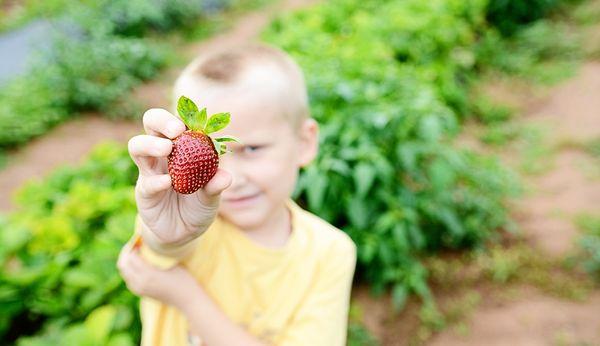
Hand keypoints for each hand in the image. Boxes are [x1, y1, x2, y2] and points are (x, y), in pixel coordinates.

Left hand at [117, 245, 197, 308]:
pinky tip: (139, 263)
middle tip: (135, 243)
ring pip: (124, 272)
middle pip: (123, 264)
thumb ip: (157, 256)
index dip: (133, 245)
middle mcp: (140, 283)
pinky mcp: (141, 293)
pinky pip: (128, 279)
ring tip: (137, 251)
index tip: (139, 237)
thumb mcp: (171, 264)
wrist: (188, 300)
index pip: (130, 256)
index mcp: (148, 274)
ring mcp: (139, 289)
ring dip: (127, 261)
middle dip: (126, 252)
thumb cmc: (184, 279)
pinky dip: (130, 270)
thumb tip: (147, 245)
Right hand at [128, 108, 231, 244]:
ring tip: (166, 149)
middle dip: (161, 120)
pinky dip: (156, 180)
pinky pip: (146, 182)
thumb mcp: (212, 197)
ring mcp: (149, 171)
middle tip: (175, 131)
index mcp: (182, 147)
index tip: (195, 123)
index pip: (178, 122)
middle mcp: (162, 154)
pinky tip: (167, 183)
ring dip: (151, 144)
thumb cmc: (198, 206)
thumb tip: (226, 176)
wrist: (184, 233)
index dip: (184, 117)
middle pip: (151, 124)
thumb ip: (216, 185)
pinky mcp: (144, 192)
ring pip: (137, 146)